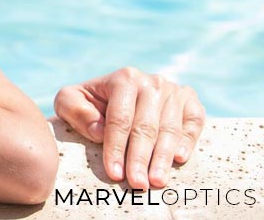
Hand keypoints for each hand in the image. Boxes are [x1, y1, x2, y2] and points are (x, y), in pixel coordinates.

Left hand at [54, 68, 204, 189]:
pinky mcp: (189, 101)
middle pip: (146, 126)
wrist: (112, 92)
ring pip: (170, 128)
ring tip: (156, 180)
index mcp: (123, 79)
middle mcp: (151, 82)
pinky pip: (194, 121)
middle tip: (137, 183)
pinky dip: (189, 139)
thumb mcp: (69, 100)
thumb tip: (99, 130)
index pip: (120, 119)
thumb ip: (74, 109)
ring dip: (163, 157)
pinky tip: (180, 158)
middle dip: (140, 158)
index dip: (116, 148)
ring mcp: (172, 91)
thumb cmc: (89, 102)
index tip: (114, 173)